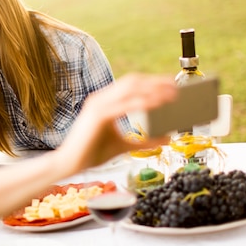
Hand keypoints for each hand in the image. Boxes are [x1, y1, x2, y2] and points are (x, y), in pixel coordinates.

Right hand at [57, 74, 177, 171]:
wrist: (70, 164)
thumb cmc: (91, 153)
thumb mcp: (123, 146)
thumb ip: (144, 142)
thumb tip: (166, 139)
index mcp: (104, 102)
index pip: (130, 84)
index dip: (151, 81)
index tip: (171, 85)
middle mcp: (100, 99)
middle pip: (132, 82)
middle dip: (155, 82)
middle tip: (176, 86)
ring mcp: (98, 105)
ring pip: (129, 89)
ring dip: (152, 89)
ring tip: (171, 94)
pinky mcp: (97, 115)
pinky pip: (124, 104)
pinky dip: (142, 102)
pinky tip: (157, 103)